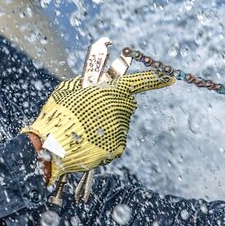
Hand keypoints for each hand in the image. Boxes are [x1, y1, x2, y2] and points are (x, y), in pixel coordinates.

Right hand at [22, 71, 172, 183]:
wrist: (53, 146)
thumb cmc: (59, 113)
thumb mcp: (69, 89)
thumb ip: (87, 82)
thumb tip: (96, 80)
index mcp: (112, 91)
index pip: (139, 81)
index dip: (156, 78)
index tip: (170, 77)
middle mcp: (121, 110)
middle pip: (124, 104)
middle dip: (112, 104)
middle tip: (91, 109)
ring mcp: (121, 130)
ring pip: (116, 123)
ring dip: (103, 123)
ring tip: (81, 128)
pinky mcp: (117, 148)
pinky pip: (112, 140)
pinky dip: (102, 140)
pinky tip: (86, 140)